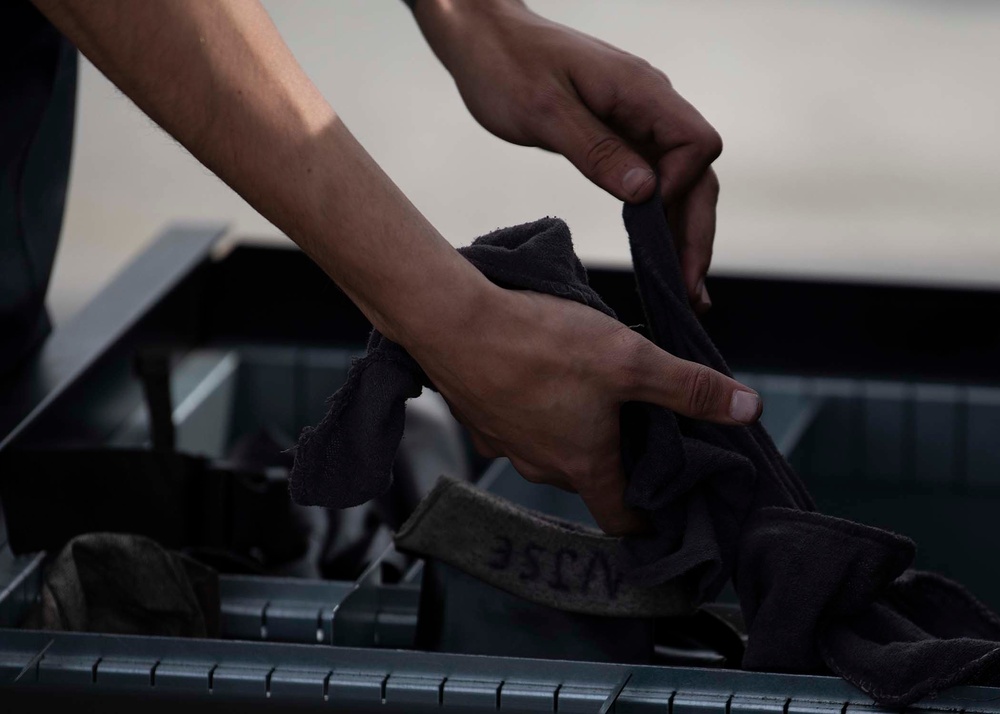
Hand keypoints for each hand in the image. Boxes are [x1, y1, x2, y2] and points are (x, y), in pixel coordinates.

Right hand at [404, 284, 761, 535]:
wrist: (453, 321)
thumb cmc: (542, 344)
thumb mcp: (630, 360)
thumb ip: (688, 388)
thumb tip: (750, 410)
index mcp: (583, 464)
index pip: (619, 518)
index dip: (645, 520)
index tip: (661, 509)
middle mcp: (541, 466)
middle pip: (588, 477)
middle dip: (614, 459)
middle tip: (636, 423)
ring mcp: (504, 445)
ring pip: (550, 448)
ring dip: (572, 430)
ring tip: (589, 390)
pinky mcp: (478, 418)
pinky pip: (517, 425)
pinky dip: (534, 411)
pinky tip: (538, 374)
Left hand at [415, 0, 720, 311]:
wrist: (481, 35)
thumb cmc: (505, 64)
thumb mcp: (544, 111)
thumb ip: (596, 150)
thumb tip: (646, 193)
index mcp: (641, 92)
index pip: (697, 145)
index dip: (683, 188)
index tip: (648, 220)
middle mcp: (649, 105)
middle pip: (697, 174)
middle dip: (695, 231)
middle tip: (690, 291)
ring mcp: (637, 121)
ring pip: (679, 182)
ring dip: (682, 233)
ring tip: (683, 290)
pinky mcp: (618, 135)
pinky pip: (652, 179)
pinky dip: (658, 218)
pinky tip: (657, 253)